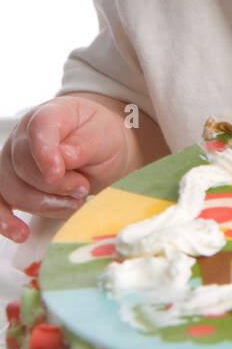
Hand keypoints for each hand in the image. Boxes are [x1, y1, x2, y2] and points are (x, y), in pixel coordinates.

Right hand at [0, 96, 131, 242]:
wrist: (99, 148)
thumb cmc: (100, 138)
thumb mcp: (103, 137)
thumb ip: (82, 146)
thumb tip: (61, 160)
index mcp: (50, 115)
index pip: (39, 128)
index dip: (44, 153)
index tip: (57, 173)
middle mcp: (24, 136)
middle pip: (22, 166)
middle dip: (55, 186)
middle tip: (83, 188)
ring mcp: (13, 160)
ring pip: (12, 189)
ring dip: (45, 204)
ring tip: (74, 203)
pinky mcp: (12, 184)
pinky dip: (6, 220)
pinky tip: (20, 233)